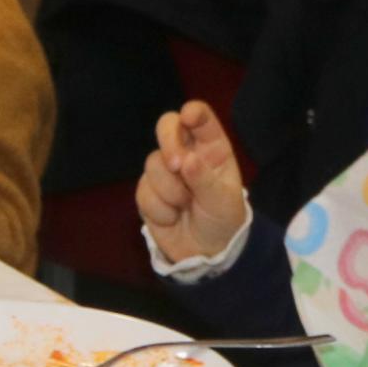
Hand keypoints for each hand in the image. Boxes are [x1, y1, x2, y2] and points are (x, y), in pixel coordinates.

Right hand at [137, 99, 249, 263]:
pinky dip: (159, 208)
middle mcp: (186, 153)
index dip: (194, 113)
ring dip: (170, 190)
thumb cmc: (223, 221)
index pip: (201, 119)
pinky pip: (144, 191)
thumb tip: (185, 160)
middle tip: (176, 165)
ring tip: (185, 207)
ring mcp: (165, 171)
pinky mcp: (148, 192)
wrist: (205, 253)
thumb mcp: (223, 202)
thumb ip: (205, 180)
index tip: (189, 117)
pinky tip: (172, 218)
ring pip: (153, 163)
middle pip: (167, 127)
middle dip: (168, 142)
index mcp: (211, 149)